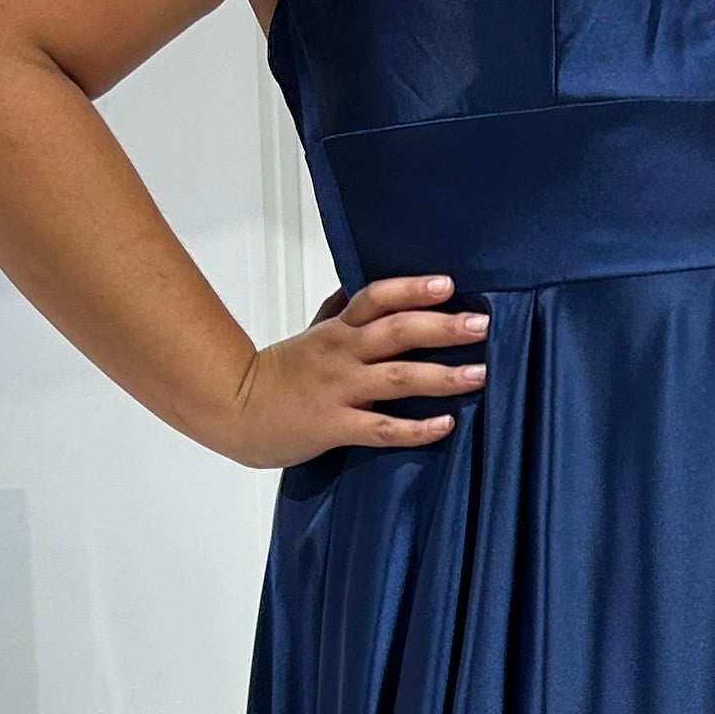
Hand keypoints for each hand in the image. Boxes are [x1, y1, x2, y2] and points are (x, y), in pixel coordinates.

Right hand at [216, 276, 488, 467]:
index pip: (375, 297)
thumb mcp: (311, 333)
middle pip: (396, 332)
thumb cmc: (279, 373)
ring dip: (441, 375)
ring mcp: (339, 390)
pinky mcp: (335, 427)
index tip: (447, 283)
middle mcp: (341, 354)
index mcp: (337, 328)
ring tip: (480, 374)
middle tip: (480, 325)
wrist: (233, 409)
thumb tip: (364, 286)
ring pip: (397, 378)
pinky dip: (415, 429)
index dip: (411, 288)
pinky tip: (446, 424)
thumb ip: (341, 311)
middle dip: (441, 327)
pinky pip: (381, 429)